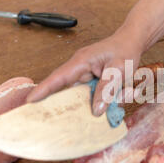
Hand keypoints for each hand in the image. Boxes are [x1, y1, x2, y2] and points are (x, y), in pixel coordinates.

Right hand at [26, 34, 141, 115]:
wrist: (133, 41)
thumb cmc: (125, 50)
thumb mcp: (118, 70)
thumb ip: (107, 89)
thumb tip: (96, 110)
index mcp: (81, 61)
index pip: (58, 77)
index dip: (44, 89)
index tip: (30, 101)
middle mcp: (79, 68)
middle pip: (65, 90)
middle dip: (62, 104)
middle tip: (53, 121)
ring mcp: (85, 75)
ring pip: (81, 95)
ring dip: (90, 102)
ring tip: (97, 110)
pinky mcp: (92, 80)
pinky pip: (91, 94)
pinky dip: (100, 100)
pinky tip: (115, 99)